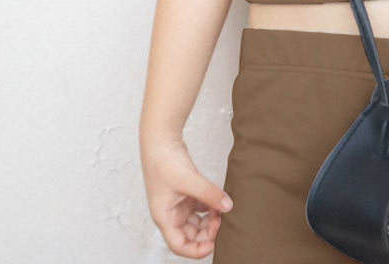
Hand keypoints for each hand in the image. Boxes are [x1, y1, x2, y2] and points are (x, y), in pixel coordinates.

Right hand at [139, 132, 233, 258]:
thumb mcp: (189, 180)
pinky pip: (199, 206)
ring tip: (221, 208)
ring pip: (196, 221)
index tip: (214, 243)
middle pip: (190, 235)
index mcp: (164, 217)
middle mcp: (170, 213)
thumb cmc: (164, 160)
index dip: (196, 249)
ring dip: (209, 219)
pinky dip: (209, 206)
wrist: (160, 138)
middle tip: (221, 220)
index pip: (179, 245)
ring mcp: (178, 203)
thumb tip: (228, 206)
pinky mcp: (185, 192)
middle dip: (206, 232)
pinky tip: (218, 199)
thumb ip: (209, 194)